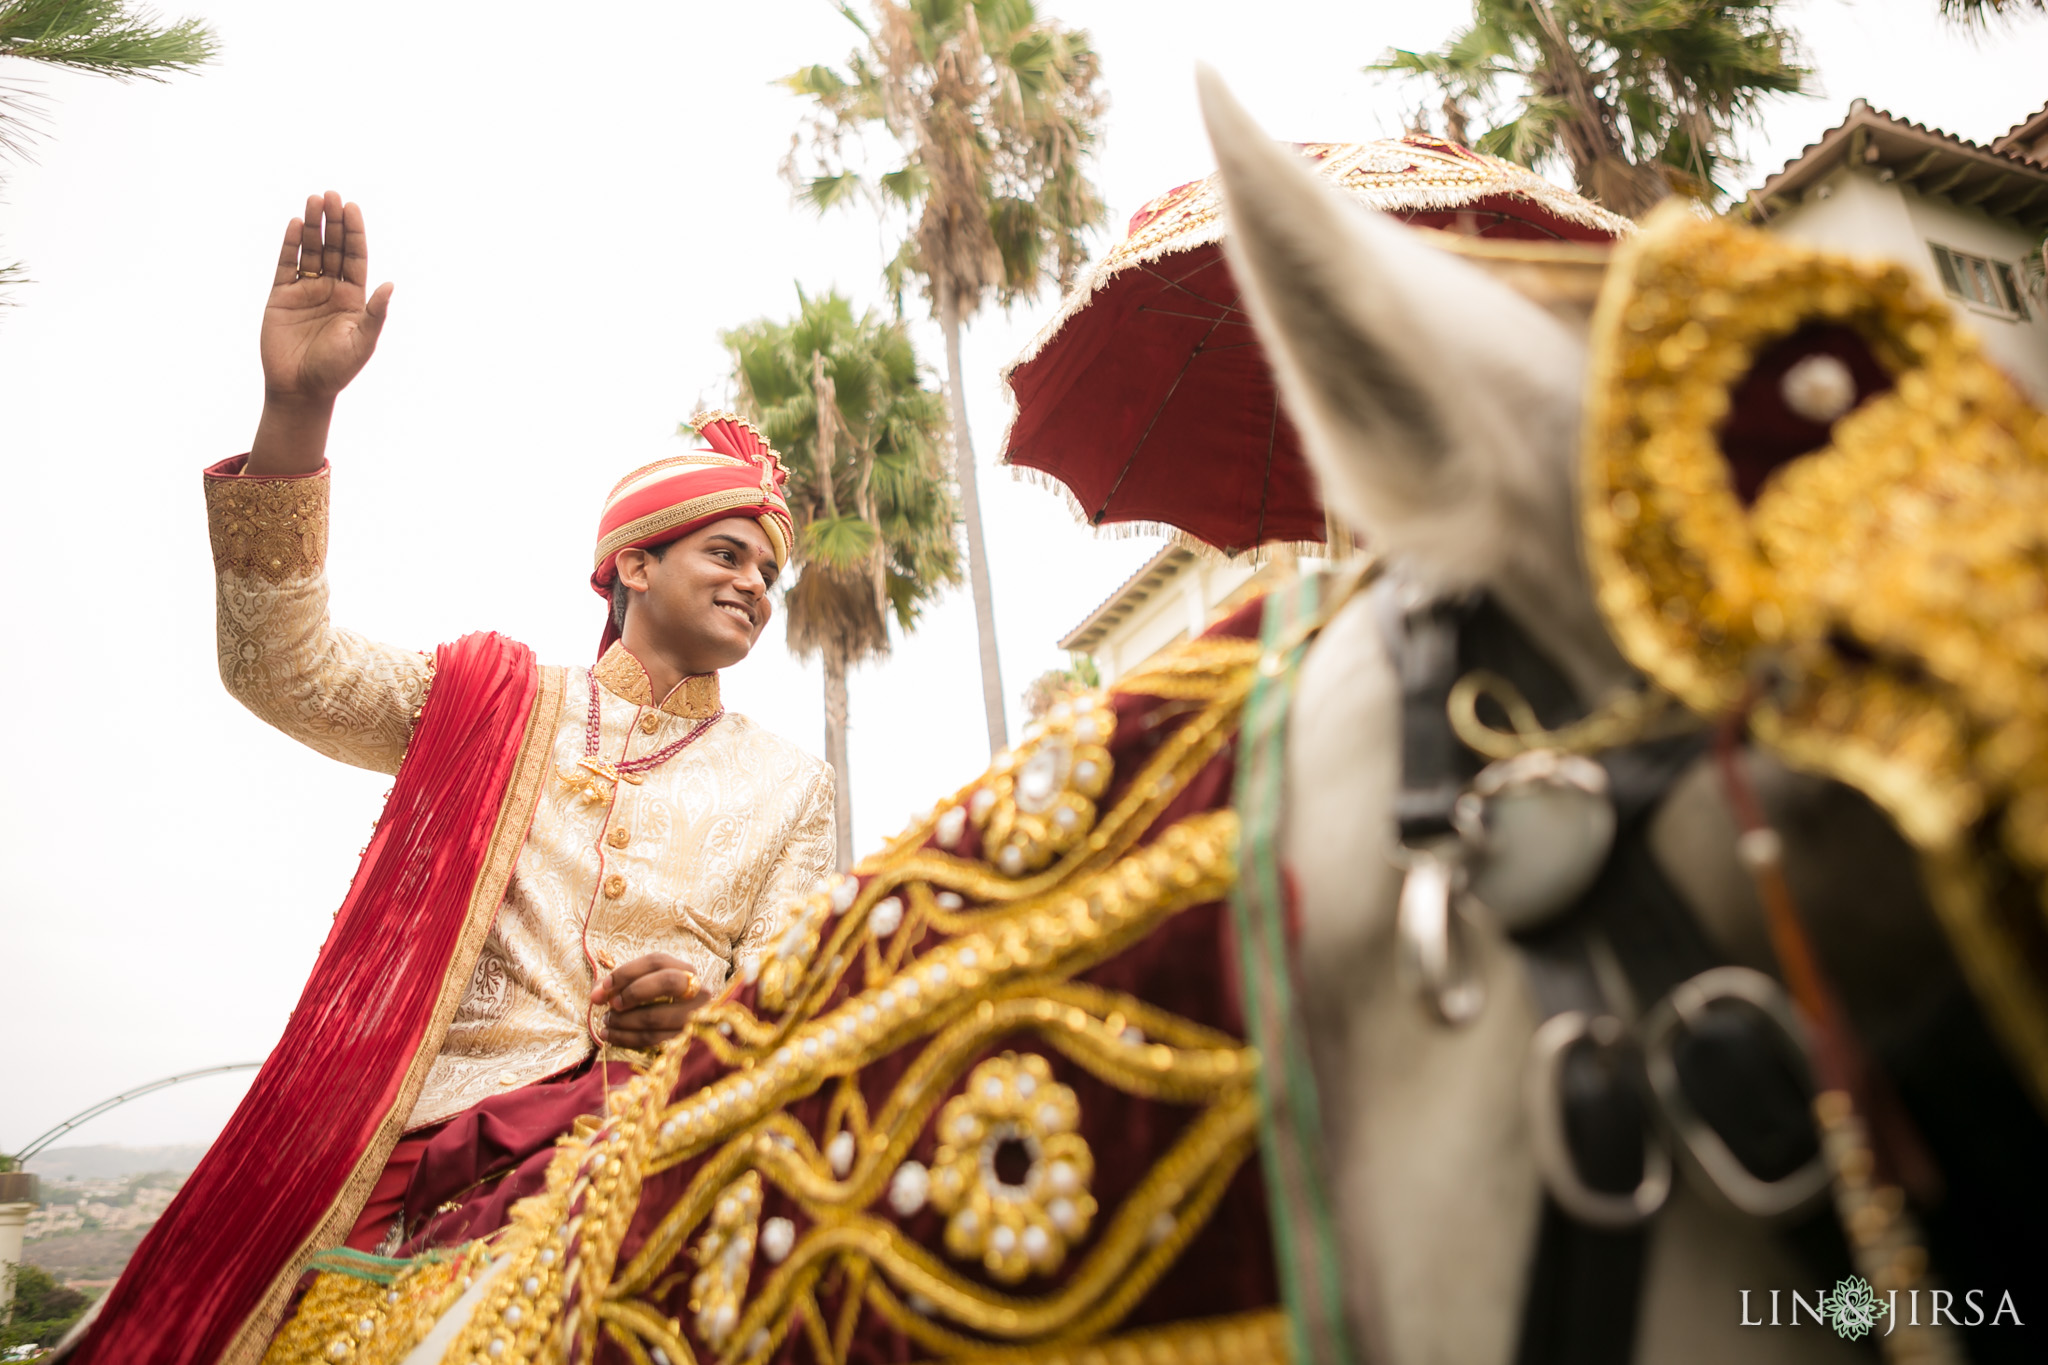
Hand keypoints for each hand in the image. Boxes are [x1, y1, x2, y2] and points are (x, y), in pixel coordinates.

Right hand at [260, 191, 392, 406]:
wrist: (300, 389)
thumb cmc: (336, 370)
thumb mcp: (362, 342)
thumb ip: (375, 314)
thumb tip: (390, 285)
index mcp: (353, 298)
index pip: (355, 257)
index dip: (354, 233)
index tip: (352, 208)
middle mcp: (331, 290)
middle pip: (333, 248)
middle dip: (333, 222)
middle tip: (331, 195)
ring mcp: (305, 291)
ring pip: (309, 251)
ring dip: (312, 226)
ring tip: (313, 200)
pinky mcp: (281, 296)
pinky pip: (286, 265)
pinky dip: (290, 244)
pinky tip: (294, 223)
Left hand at [592, 953, 709, 1049]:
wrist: (692, 1036)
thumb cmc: (661, 1006)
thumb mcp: (645, 988)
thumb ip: (619, 986)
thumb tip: (596, 994)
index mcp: (686, 971)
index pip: (656, 961)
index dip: (627, 972)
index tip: (604, 987)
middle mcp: (697, 990)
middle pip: (667, 981)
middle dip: (633, 992)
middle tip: (612, 1004)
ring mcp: (695, 1017)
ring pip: (656, 1016)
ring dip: (623, 1021)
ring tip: (606, 1022)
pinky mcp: (687, 1041)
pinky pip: (653, 1040)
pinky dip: (627, 1038)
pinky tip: (611, 1037)